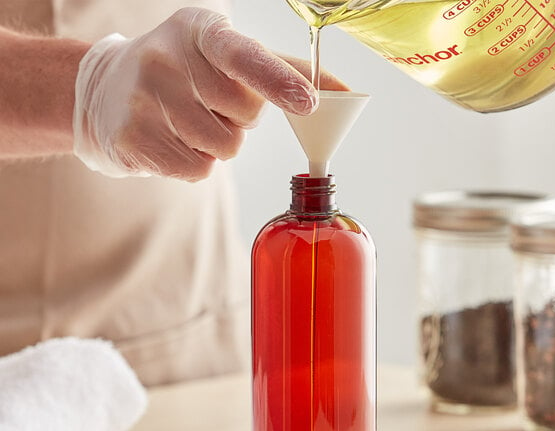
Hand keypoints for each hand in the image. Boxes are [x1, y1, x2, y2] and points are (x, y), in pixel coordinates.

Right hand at [73, 8, 347, 180]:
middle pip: (244, 115)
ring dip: (218, 144)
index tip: (307, 102)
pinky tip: (173, 141)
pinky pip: (198, 170)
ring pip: (224, 148)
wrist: (106, 93)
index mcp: (199, 29)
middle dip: (238, 119)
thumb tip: (343, 94)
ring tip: (188, 122)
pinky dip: (195, 163)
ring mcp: (143, 97)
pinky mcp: (133, 137)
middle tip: (208, 103)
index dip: (279, 81)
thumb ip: (284, 72)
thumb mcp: (225, 58)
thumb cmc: (186, 75)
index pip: (244, 56)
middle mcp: (167, 56)